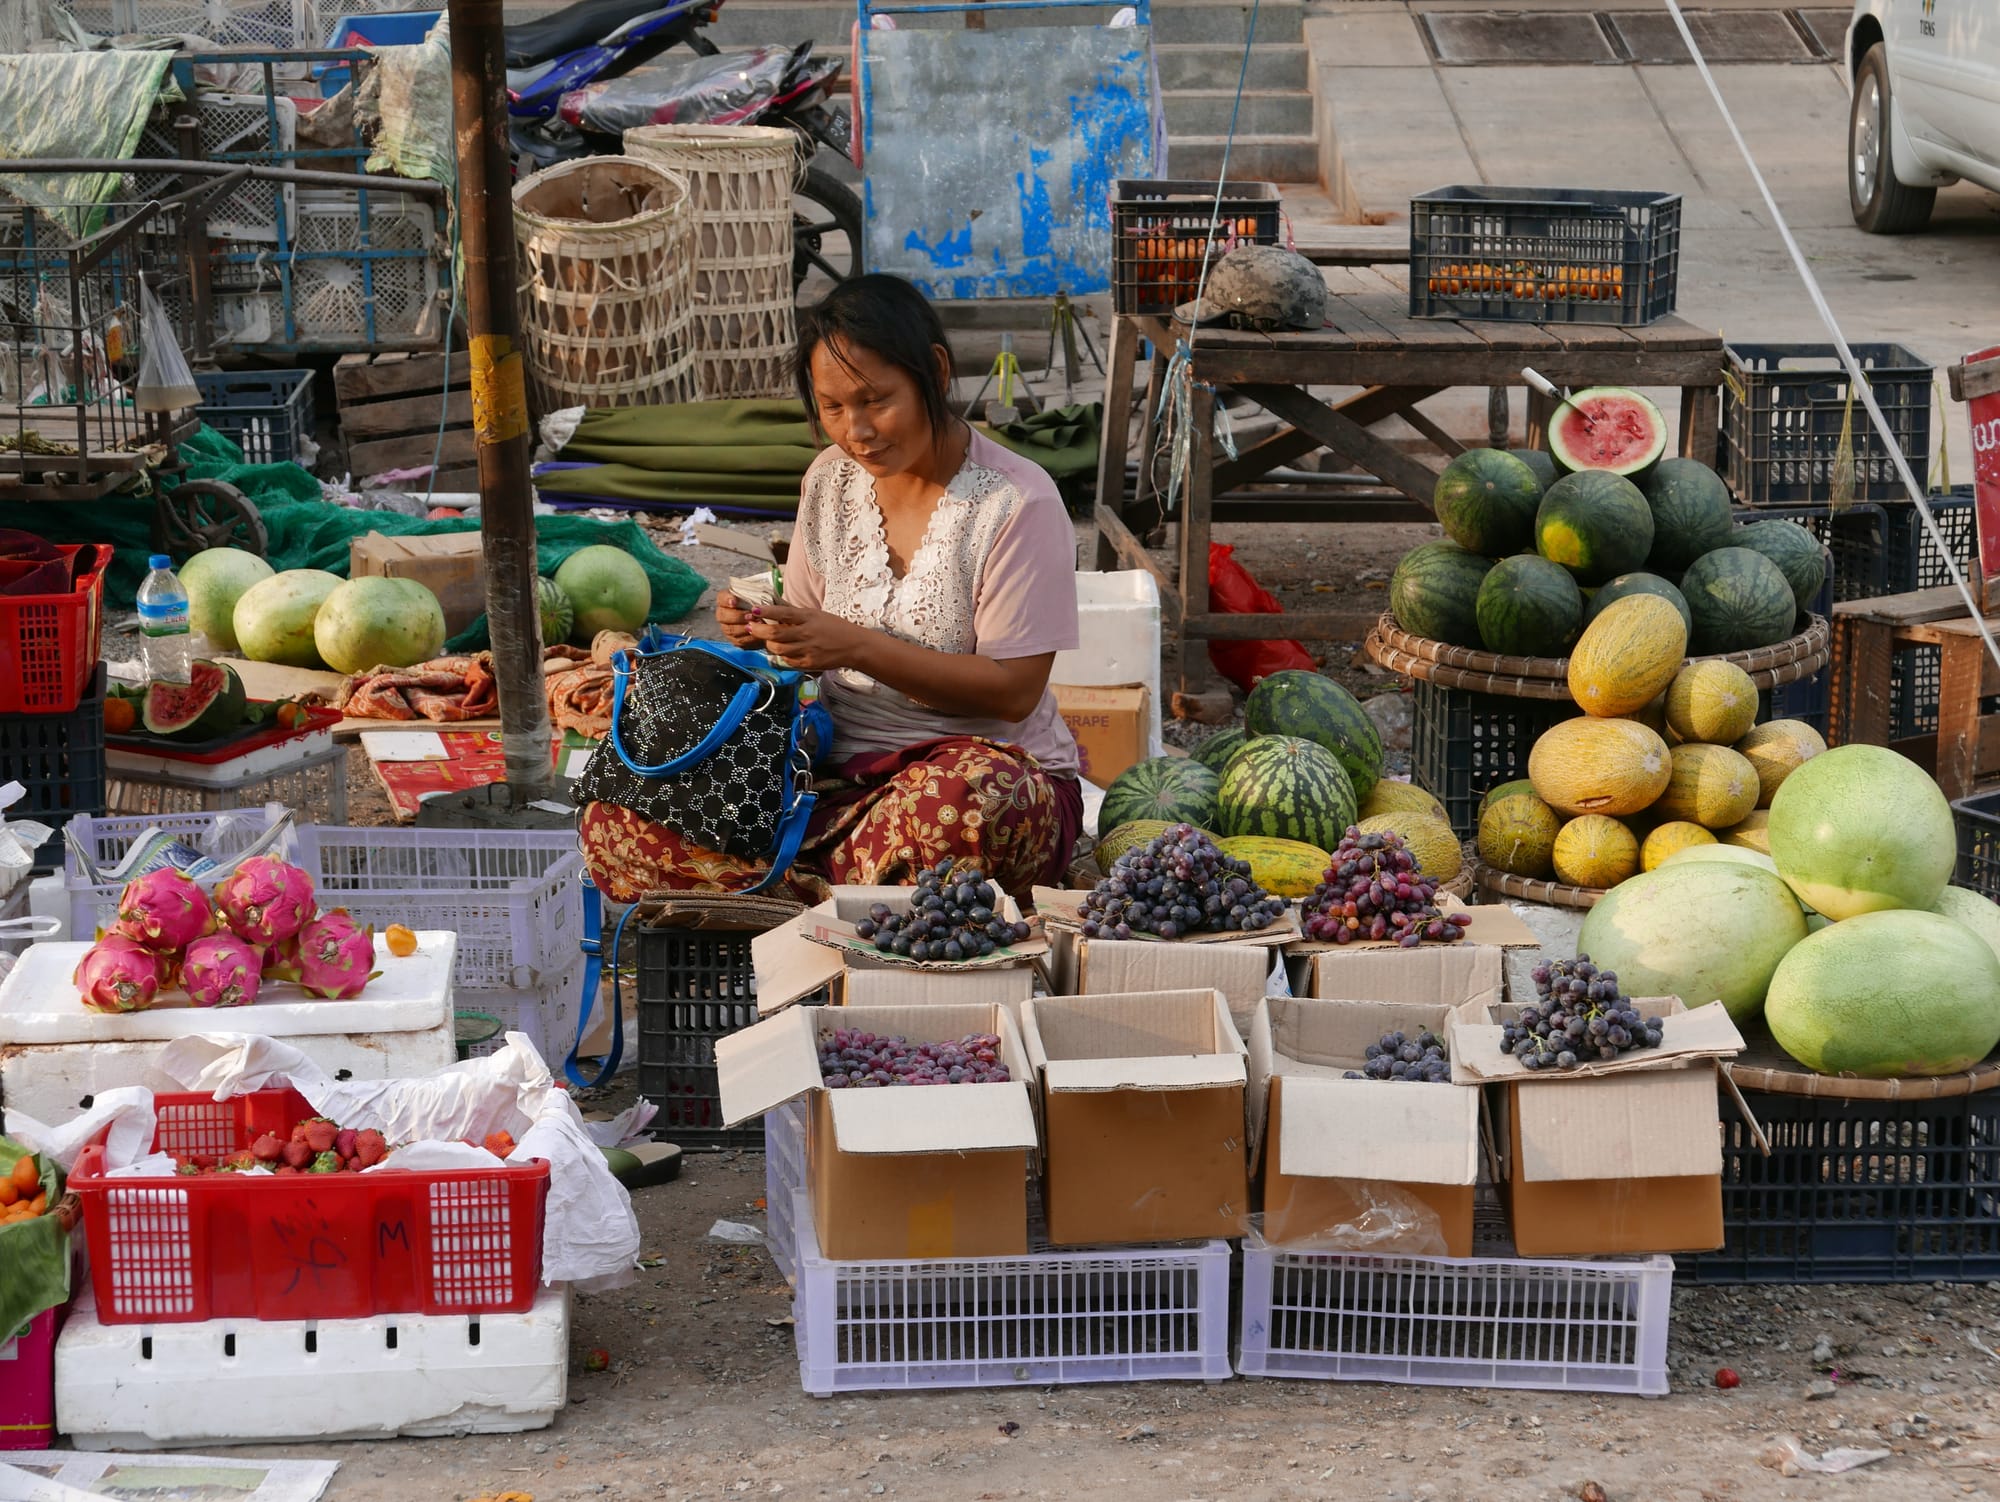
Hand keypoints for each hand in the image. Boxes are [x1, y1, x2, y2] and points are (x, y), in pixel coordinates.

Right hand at [715, 590, 759, 650]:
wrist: (768, 621)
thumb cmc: (760, 605)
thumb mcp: (758, 597)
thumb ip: (753, 595)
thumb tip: (756, 597)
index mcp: (725, 600)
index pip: (721, 598)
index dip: (726, 600)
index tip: (735, 601)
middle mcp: (723, 614)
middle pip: (723, 616)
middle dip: (737, 616)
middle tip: (750, 616)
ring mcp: (727, 628)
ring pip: (730, 630)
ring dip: (744, 628)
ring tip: (757, 624)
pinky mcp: (735, 640)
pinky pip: (739, 641)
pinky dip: (749, 638)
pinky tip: (758, 634)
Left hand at [746, 604, 865, 671]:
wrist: (854, 646)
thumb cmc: (835, 628)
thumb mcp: (816, 615)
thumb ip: (796, 615)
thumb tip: (774, 612)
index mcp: (808, 618)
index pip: (782, 613)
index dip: (765, 612)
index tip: (753, 611)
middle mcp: (805, 633)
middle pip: (775, 634)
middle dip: (758, 631)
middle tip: (751, 627)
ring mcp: (806, 650)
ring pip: (777, 649)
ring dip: (768, 644)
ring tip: (767, 640)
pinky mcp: (808, 663)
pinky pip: (788, 661)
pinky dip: (782, 656)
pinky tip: (783, 651)